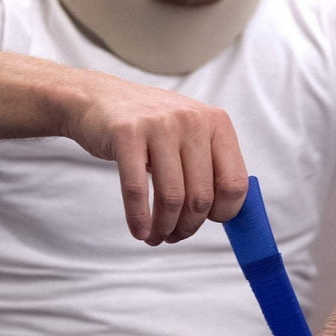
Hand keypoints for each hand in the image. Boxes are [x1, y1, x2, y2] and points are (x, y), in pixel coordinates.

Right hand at [63, 74, 248, 244]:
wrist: (101, 99)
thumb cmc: (152, 127)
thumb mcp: (191, 135)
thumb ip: (211, 166)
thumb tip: (226, 215)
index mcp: (217, 122)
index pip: (234, 182)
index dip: (224, 212)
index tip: (209, 221)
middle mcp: (192, 120)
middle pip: (201, 196)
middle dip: (188, 227)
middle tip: (174, 236)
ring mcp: (159, 125)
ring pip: (172, 197)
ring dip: (164, 227)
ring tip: (156, 236)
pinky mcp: (126, 134)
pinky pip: (137, 189)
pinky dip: (139, 218)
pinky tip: (140, 232)